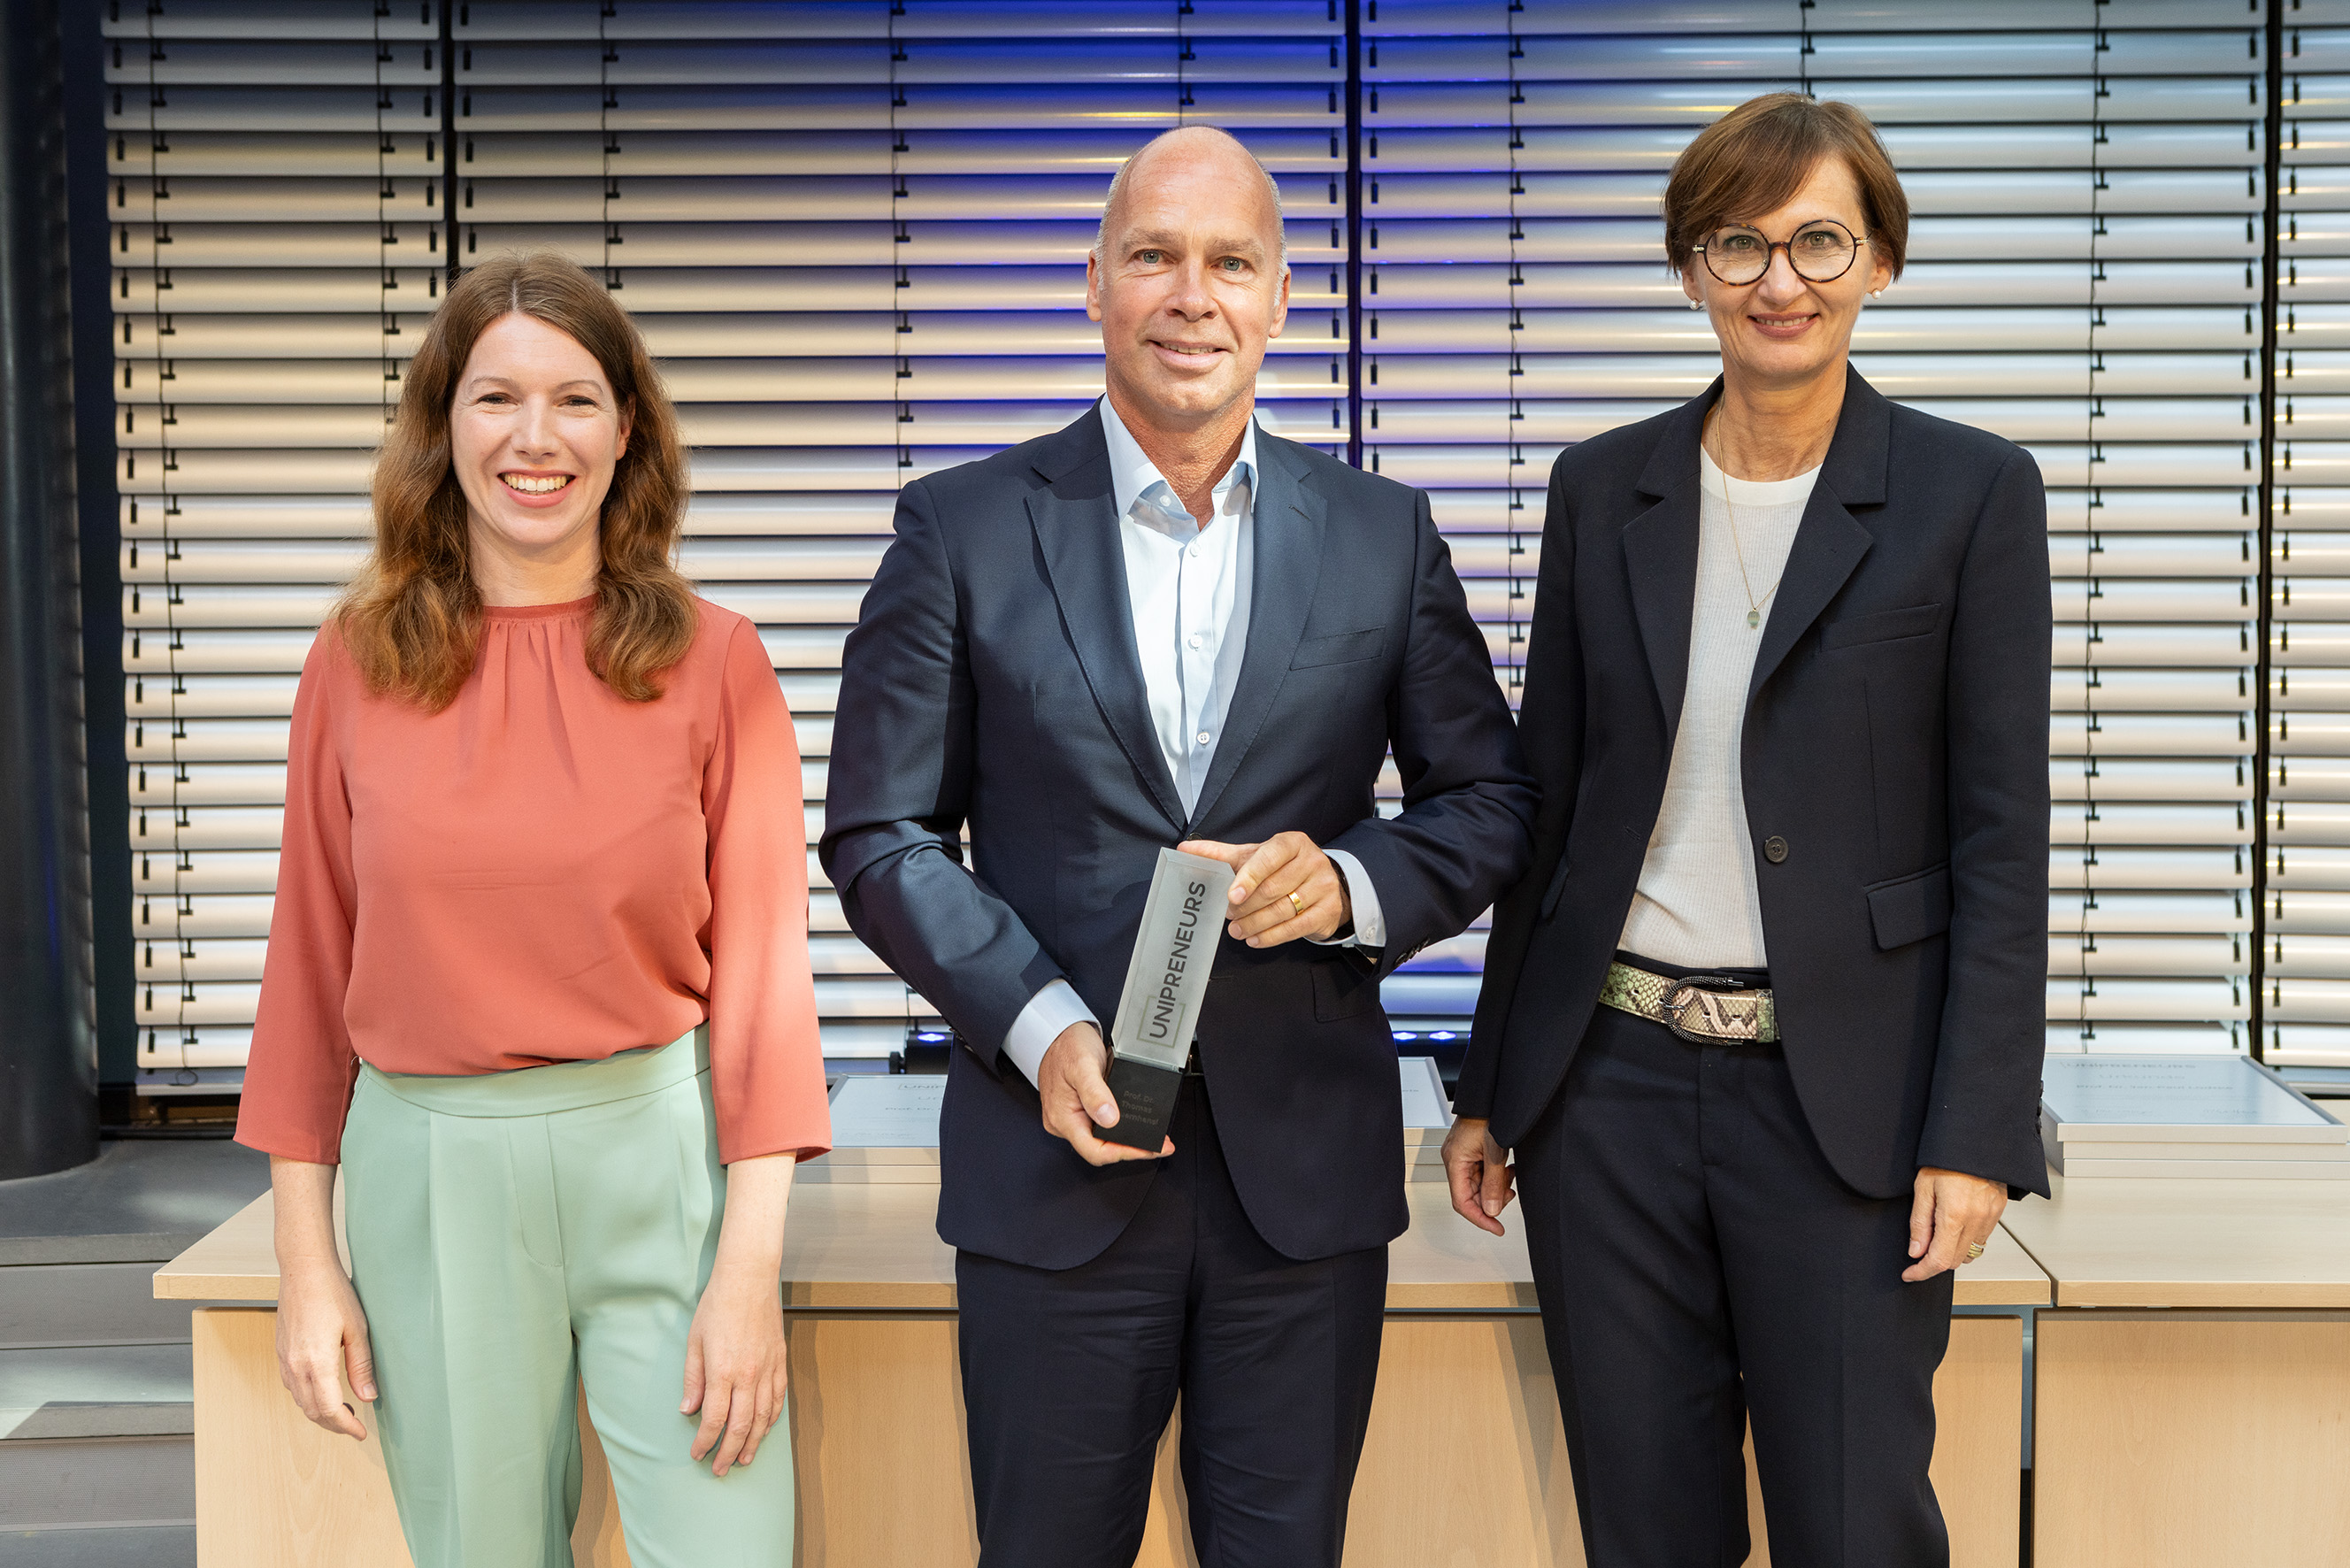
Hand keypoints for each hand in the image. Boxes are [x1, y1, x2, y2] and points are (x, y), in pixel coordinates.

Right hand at [275, 1255, 374, 1440]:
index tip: (361, 1432)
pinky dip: (308, 1398)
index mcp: (316, 1363)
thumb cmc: (334, 1294)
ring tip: (344, 1411)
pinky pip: (292, 1387)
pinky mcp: (281, 1353)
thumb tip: (368, 1397)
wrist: (303, 1271)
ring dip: (320, 1413)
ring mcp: (284, 1360)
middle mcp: (295, 1366)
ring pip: (300, 1401)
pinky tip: (324, 1391)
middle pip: (312, 1411)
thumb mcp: (358, 1330)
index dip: (346, 1426)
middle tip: (355, 1426)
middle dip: (334, 1424)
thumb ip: (361, 1366)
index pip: (330, 1410)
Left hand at [683, 1259, 788, 1475]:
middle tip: (720, 1469)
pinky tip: (765, 1428)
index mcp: (723, 1371)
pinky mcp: (780, 1360)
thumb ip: (693, 1379)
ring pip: (764, 1417)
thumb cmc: (718, 1305)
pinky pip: (778, 1397)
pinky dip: (772, 1418)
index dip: (705, 1441)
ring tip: (744, 1458)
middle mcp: (748, 1375)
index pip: (714, 1419)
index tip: (697, 1454)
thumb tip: (688, 1410)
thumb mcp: (694, 1342)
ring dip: (754, 1441)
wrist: (748, 1278)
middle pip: (742, 1425)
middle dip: (729, 1451)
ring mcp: (768, 1368)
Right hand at [1037, 1021, 1173, 1164]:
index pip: (1094, 1151)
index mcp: (1062, 1118)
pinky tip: (1135, 1124)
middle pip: (1100, 1149)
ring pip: (1102, 1140)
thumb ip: (1095, 1093)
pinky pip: (1100, 1127)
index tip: (1147, 1149)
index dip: (1123, 1153)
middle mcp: (1065, 1123)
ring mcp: (1072, 1118)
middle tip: (1159, 1145)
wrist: (1057, 1033)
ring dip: (1127, 1140)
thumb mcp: (1083, 1065)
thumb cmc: (1066, 1046)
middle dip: (1131, 1149)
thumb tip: (1110, 1118)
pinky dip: (1120, 1127)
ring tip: (1152, 1137)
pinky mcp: (1080, 1110)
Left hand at [1178, 831, 1350, 946]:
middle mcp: (1312, 861)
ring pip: (1284, 910)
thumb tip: (1184, 849)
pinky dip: (1272, 937)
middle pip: (1274, 889)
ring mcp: (1324, 886)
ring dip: (1255, 924)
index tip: (1232, 895)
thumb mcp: (1254, 856)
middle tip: (1227, 916)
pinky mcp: (1328, 910)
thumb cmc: (1282, 867)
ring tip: (1236, 930)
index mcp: (1292, 843)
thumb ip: (1221, 854)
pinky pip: (1296, 927)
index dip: (1249, 877)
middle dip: (1246, 907)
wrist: (1325, 883)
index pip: (1269, 857)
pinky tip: (1254, 940)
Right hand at [1441, 1117, 1515, 1235]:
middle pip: (1471, 1195)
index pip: (1462, 1202)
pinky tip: (1506, 1169)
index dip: (1480, 1218)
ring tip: (1509, 1177)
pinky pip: (1482, 1173)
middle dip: (1492, 1199)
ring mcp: (1462, 1156)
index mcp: (1454, 1161)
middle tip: (1510, 1194)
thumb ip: (1494, 1183)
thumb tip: (1491, 1210)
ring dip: (1496, 1186)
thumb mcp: (1495, 1152)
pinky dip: (1496, 1176)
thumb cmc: (1488, 1115)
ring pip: (1479, 1185)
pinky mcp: (1471, 1152)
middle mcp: (1455, 1160)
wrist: (1490, 1095)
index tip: (1496, 1227)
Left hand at [1903, 1166, 2006, 1282]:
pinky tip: (1955, 1226)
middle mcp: (1977, 1220)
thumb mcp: (1923, 1188)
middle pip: (1956, 1261)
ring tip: (1937, 1234)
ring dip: (1952, 1252)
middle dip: (1935, 1262)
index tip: (1910, 1273)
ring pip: (1971, 1253)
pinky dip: (1967, 1241)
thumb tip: (1916, 1251)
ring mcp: (1991, 1217)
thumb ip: (1919, 1223)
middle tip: (1920, 1250)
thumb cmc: (1946, 1159)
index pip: (1939, 1260)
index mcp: (1955, 1215)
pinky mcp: (1998, 1212)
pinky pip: (1982, 1239)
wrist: (1974, 1140)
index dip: (1922, 1272)